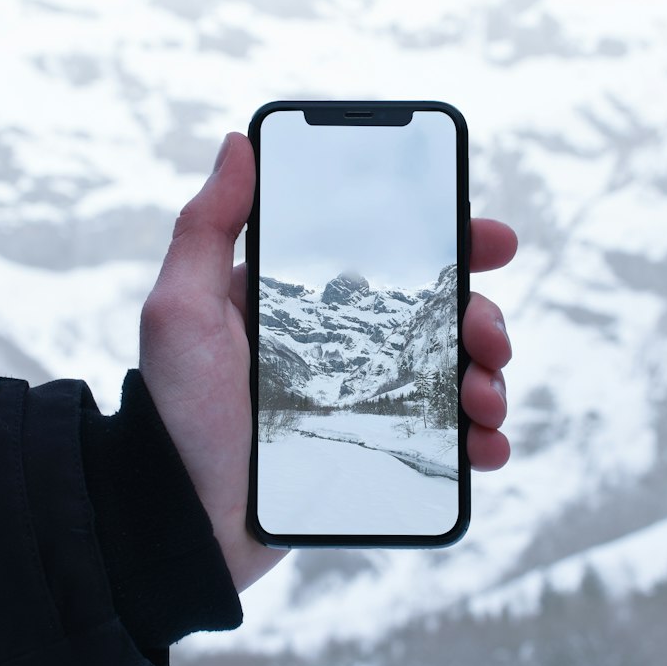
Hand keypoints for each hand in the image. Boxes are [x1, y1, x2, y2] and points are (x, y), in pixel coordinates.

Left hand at [140, 132, 517, 593]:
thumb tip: (237, 142)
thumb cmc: (174, 413)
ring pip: (454, 376)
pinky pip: (447, 442)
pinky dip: (480, 442)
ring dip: (490, 379)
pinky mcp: (377, 457)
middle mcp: (344, 347)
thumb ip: (207, 227)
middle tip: (488, 336)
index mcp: (307, 303)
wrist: (180, 523)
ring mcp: (365, 403)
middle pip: (439, 316)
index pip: (391, 256)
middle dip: (484, 317)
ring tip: (484, 400)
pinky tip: (484, 448)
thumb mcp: (180, 310)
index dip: (452, 241)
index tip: (492, 240)